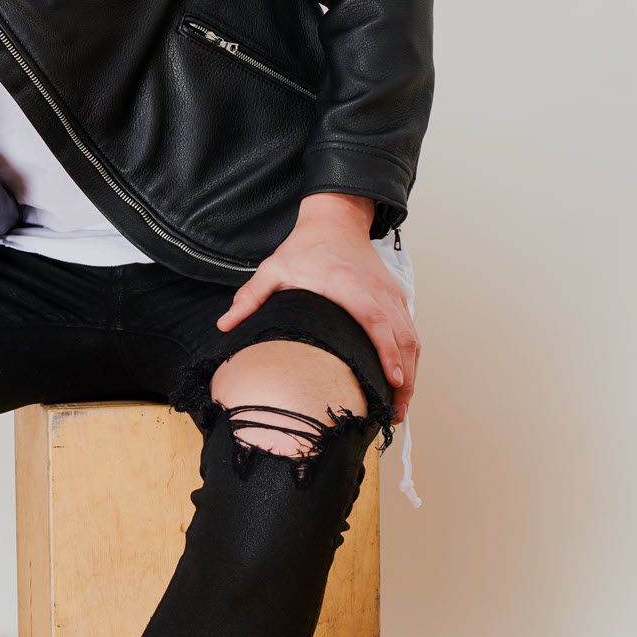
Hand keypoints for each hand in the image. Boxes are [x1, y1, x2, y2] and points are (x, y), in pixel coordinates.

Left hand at [216, 193, 419, 422]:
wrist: (335, 221)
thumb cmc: (306, 246)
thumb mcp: (273, 268)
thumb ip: (250, 297)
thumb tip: (225, 326)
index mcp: (350, 286)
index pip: (377, 321)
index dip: (388, 352)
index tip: (393, 380)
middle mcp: (378, 293)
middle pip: (404, 339)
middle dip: (405, 380)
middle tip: (394, 415)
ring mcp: (392, 296)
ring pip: (412, 340)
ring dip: (411, 375)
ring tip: (398, 409)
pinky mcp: (396, 299)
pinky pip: (410, 333)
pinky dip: (409, 360)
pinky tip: (400, 383)